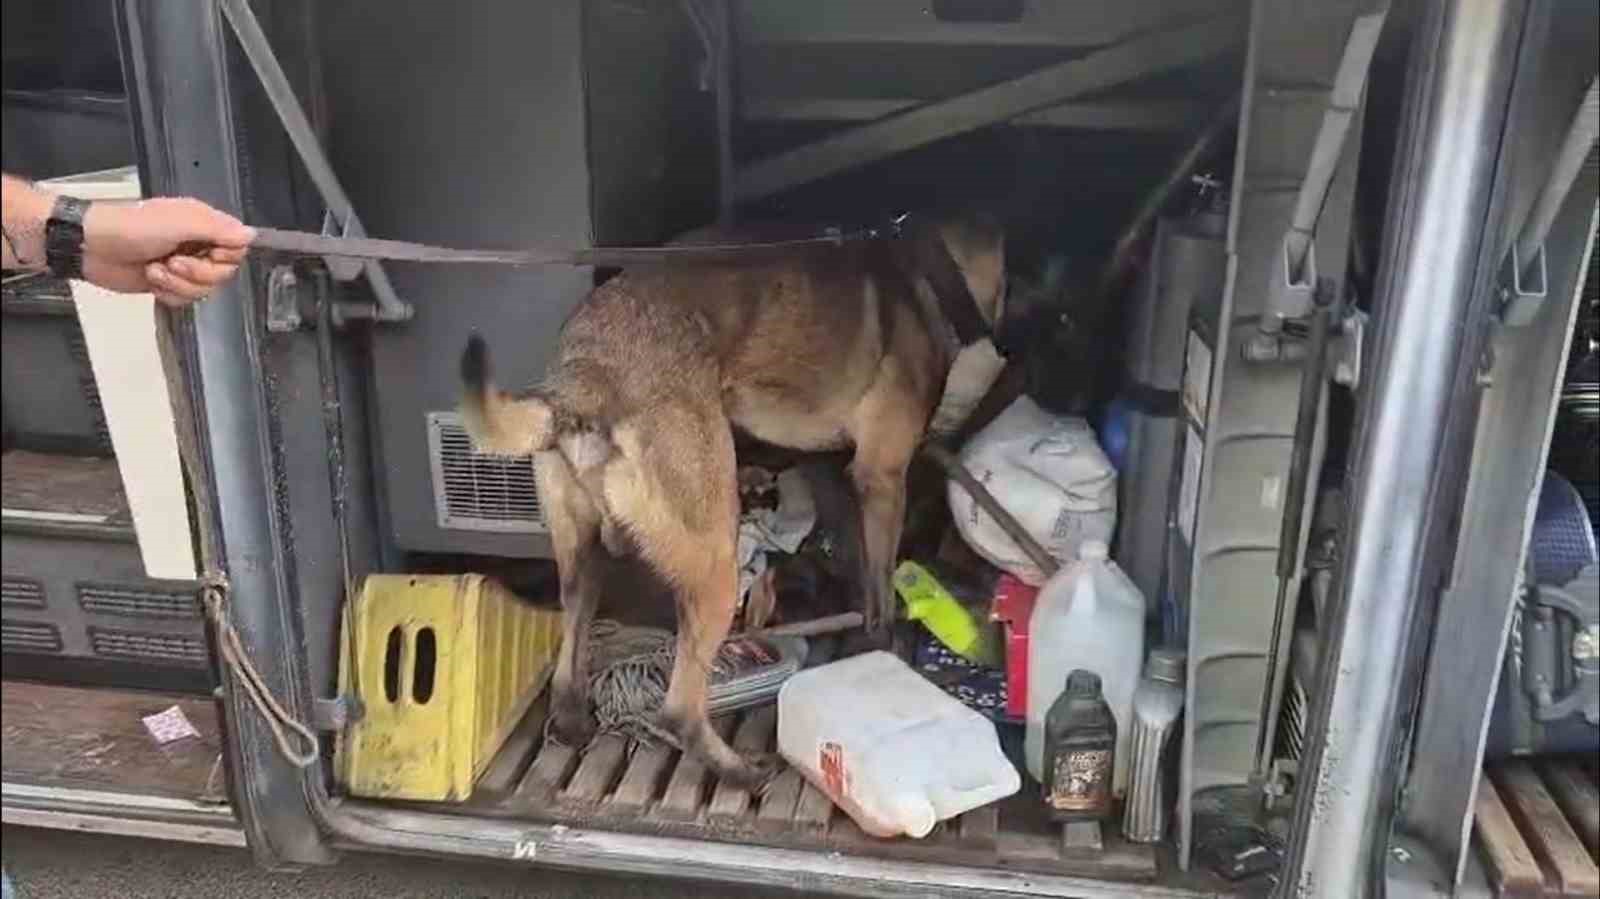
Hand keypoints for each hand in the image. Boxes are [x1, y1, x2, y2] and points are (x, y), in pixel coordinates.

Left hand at [82, 198, 255, 305]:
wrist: (91, 246)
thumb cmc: (133, 228)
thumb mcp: (180, 222)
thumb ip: (219, 229)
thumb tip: (252, 235)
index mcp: (203, 224)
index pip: (237, 248)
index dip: (226, 256)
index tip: (207, 252)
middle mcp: (198, 245)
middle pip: (223, 273)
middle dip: (198, 273)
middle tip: (173, 262)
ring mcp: (183, 266)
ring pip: (204, 290)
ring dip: (178, 283)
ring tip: (155, 270)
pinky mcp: (168, 284)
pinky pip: (185, 299)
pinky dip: (168, 293)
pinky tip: (152, 280)